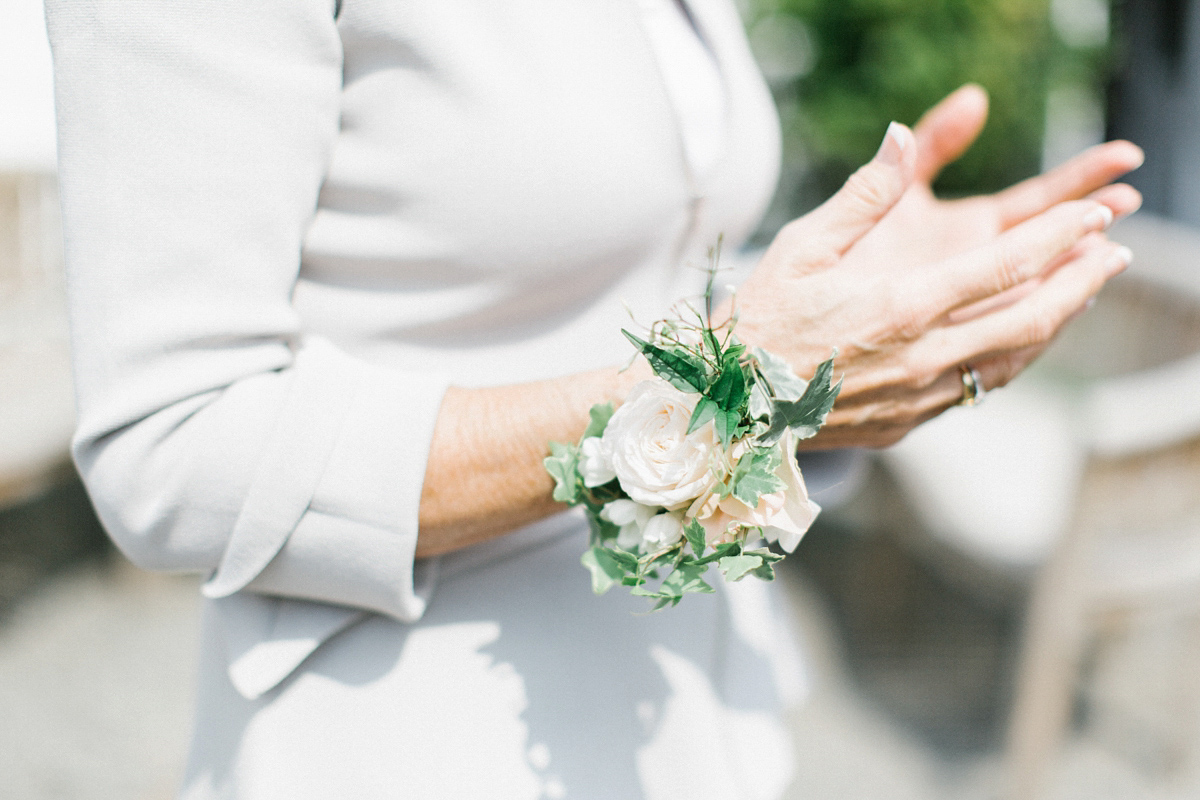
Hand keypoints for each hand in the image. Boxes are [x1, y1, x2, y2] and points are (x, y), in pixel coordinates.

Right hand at [736, 117, 1138, 447]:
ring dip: (1057, 322)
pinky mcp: (908, 422)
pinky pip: (979, 387)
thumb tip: (902, 136)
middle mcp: (921, 356)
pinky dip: (1015, 357)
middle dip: (1081, 282)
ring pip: (1014, 359)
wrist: (727, 407)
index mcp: (899, 306)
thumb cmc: (758, 322)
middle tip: (1113, 254)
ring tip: (1081, 292)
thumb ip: (863, 194)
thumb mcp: (801, 247)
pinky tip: (1022, 338)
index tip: (1092, 214)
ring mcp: (919, 396)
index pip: (1005, 266)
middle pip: (1032, 318)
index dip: (1059, 236)